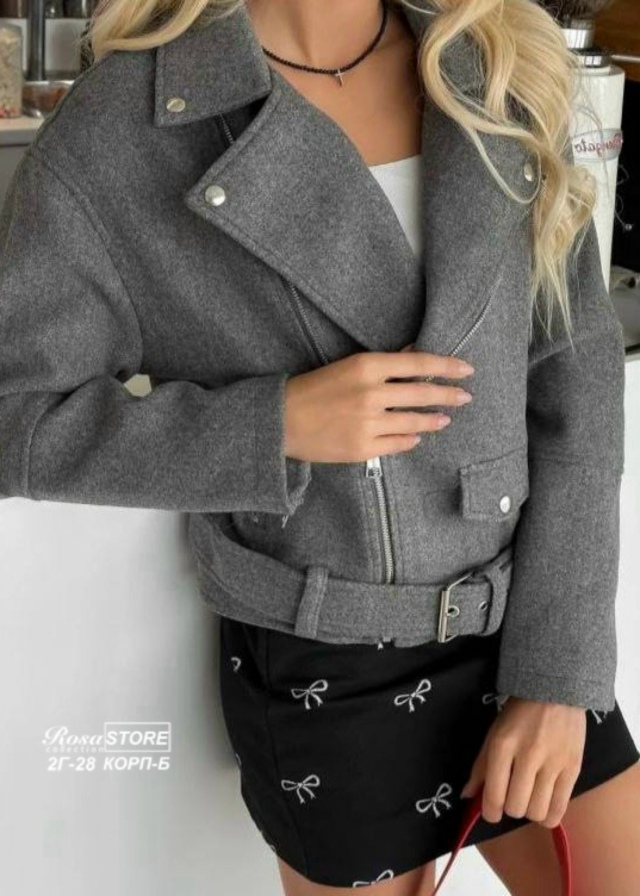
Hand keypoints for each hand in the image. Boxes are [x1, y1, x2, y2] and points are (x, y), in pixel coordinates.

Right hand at [283, 343, 474, 463]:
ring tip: (444, 419)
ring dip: (433, 420)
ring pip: (414, 422)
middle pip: (422, 393)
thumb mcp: (347, 366)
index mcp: (366, 367)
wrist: (281, 420)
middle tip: (465, 396)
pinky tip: (416, 437)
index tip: (466, 369)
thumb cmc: (312, 389)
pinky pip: (399, 445)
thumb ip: (383, 364)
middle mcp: (371, 394)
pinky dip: (411, 440)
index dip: (446, 365)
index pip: (417, 363)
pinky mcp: (363, 448)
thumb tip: (415, 355)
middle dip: (449, 395)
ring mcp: (368, 424)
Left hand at [460, 696, 586, 827]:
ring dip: (530, 811)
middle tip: (512, 797)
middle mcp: (528, 755)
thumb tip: (468, 795)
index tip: (491, 812)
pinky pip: (560, 808)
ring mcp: (553, 763)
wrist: (556, 690)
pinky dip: (549, 815)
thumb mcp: (494, 732)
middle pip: (516, 807)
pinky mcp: (574, 768)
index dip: (490, 812)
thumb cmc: (519, 713)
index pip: (494, 795)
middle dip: (510, 809)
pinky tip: (544, 806)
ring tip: (529, 798)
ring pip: (537, 811)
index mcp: (503, 745)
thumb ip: (481, 765)